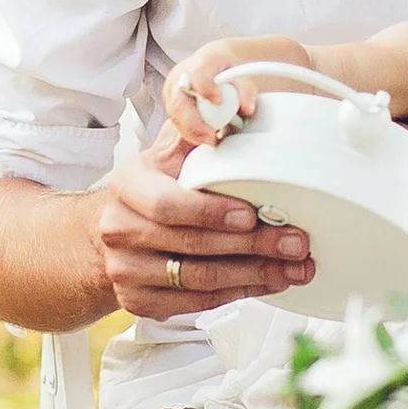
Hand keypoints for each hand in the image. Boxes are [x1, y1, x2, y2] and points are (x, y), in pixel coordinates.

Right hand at [94, 121, 313, 319]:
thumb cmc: (149, 190)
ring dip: (255, 274)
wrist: (113, 233)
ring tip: (292, 266)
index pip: (167, 204)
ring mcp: (126, 271)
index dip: (211, 212)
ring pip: (200, 280)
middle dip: (253, 246)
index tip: (251, 214)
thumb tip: (227, 104)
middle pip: (193, 246)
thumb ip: (193, 131)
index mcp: (127, 186)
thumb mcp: (164, 154)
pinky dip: (238, 293)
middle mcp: (120, 230)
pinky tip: (266, 282)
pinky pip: (197, 304)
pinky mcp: (139, 303)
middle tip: (294, 242)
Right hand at [161, 38, 288, 145]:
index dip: (206, 89)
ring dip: (192, 132)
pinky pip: (175, 123)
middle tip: (212, 137)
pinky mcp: (170, 105)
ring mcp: (172, 91)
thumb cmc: (224, 68)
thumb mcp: (241, 74)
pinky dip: (188, 132)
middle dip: (195, 124)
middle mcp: (180, 76)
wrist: (212, 65)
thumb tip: (247, 108)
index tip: (218, 101)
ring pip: (175, 116)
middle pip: (179, 102)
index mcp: (200, 64)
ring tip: (211, 138)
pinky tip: (201, 136)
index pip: (199, 75)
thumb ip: (246, 90)